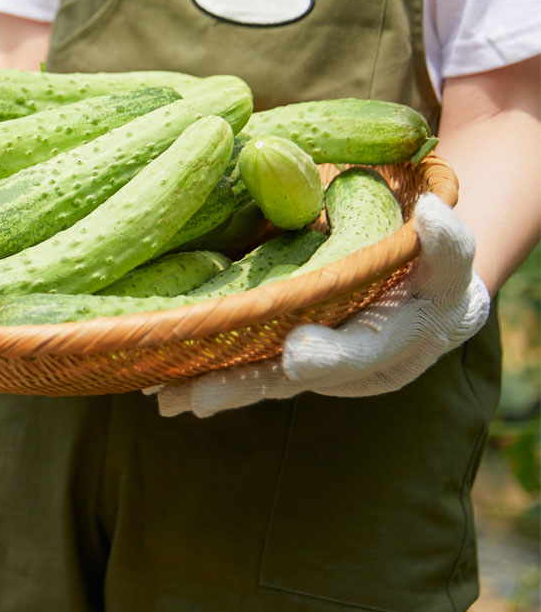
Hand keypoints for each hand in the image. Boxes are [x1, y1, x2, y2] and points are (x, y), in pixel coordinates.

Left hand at [152, 194, 490, 417]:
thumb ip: (445, 242)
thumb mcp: (450, 255)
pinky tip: (160, 388)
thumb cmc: (434, 270)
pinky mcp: (281, 356)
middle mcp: (347, 367)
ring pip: (258, 380)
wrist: (423, 295)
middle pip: (293, 380)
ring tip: (166, 398)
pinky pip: (242, 368)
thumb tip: (430, 214)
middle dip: (246, 386)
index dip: (330, 355)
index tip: (295, 355)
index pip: (363, 352)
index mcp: (394, 343)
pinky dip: (204, 377)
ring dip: (212, 389)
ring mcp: (311, 365)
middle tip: (202, 394)